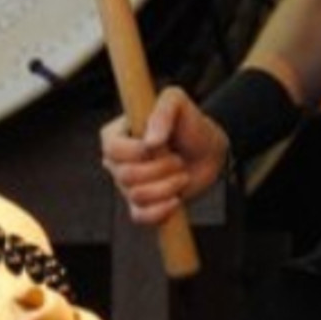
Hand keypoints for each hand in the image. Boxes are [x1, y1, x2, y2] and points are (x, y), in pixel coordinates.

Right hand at [99, 85, 228, 226]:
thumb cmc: (189, 122)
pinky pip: (140, 217)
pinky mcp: (142, 206)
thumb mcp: (177, 102)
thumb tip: (150, 141)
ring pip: (136, 196)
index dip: (134, 151)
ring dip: (167, 186)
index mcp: (117, 134)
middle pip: (125, 175)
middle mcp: (117, 161)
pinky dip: (160, 211)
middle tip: (178, 160)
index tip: (158, 145)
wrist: (209, 151)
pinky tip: (176, 200)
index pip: (111, 148)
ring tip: (182, 174)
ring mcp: (128, 186)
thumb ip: (163, 112)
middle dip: (158, 169)